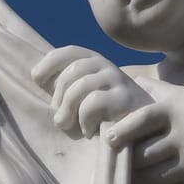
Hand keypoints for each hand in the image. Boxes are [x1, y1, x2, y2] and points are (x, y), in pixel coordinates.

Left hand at [32, 46, 152, 137]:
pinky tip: (88, 131)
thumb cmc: (109, 115)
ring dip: (67, 109)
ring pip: (80, 87)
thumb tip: (36, 76)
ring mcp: (118, 82)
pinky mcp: (124, 101)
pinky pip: (93, 103)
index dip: (50, 63)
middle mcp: (108, 67)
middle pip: (72, 72)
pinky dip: (84, 120)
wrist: (147, 132)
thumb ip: (69, 85)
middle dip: (59, 96)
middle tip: (60, 117)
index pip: (71, 52)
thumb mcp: (89, 94)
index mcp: (97, 62)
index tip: (37, 79)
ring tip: (67, 125)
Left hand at [103, 86, 183, 183]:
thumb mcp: (183, 97)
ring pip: (152, 178)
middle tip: (112, 161)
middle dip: (127, 160)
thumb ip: (156, 90)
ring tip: (126, 176)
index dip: (124, 129)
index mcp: (178, 112)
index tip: (108, 138)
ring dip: (135, 179)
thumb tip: (128, 80)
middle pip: (144, 154)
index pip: (143, 120)